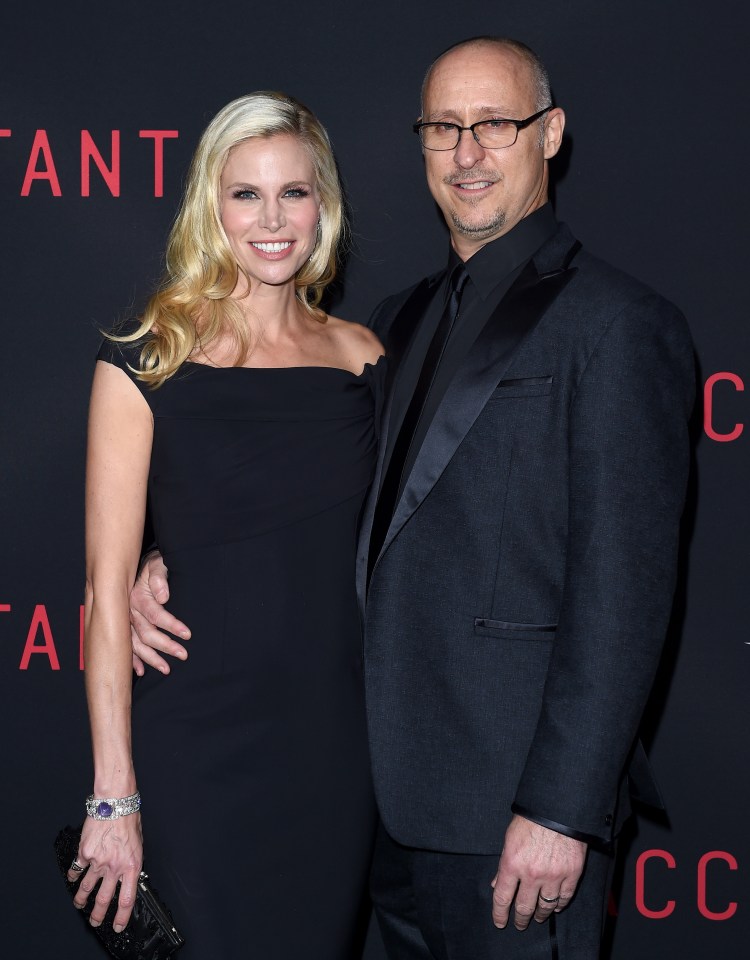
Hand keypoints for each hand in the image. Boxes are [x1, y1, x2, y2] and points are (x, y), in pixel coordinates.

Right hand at [67, 814, 142, 932]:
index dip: (122, 917)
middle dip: (98, 914)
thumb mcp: (139, 843)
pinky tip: (73, 878)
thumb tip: (130, 873)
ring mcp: (97, 861)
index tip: (118, 925)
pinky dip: (74, 875)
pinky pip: (77, 869)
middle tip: (95, 921)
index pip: (127, 899)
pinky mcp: (84, 853)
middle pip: (104, 899)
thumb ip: (132, 860)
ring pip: (87, 888)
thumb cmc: (129, 818)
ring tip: (80, 905)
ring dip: (82, 899)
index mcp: (131, 865)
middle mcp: (114, 867)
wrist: (115, 803)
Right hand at [129, 551, 189, 675]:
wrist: (137, 565)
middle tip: (183, 654)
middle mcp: (128, 612)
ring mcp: (124, 621)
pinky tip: (141, 671)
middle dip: (165, 646)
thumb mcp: (157, 564)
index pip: (155, 615)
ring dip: (151, 658)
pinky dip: (132, 660)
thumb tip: (164, 596)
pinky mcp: (124, 627)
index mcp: (135, 597)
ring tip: (167, 669)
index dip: (171, 625)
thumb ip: (159, 577)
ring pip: (135, 643)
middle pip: (146, 633)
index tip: (187, 634)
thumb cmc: (153, 564)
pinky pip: (126, 646)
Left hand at [490, 815, 586, 929]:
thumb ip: (504, 864)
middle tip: (520, 923)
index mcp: (512, 863)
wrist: (558, 808)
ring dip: (540, 914)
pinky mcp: (572, 874)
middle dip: (521, 918)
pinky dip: (559, 905)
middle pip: (524, 907)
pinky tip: (556, 907)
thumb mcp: (510, 839)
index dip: (499, 913)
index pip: (503, 897)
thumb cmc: (531, 819)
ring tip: (537, 917)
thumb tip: (498, 883)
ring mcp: (553, 876)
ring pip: (546, 906)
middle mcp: (532, 874)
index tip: (499, 922)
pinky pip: (564, 898)